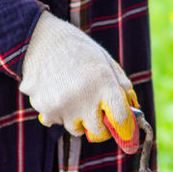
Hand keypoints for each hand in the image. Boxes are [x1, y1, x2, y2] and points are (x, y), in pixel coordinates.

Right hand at [19, 12, 140, 153]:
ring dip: (77, 118)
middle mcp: (84, 98)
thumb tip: (134, 109)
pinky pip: (55, 122)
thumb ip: (122, 86)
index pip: (121, 121)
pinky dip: (57, 112)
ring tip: (71, 94)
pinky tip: (54, 91)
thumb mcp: (105, 60)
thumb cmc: (77, 49)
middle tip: (96, 111)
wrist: (39, 38)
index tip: (124, 129)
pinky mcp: (44, 109)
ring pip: (76, 129)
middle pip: (99, 133)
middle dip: (100, 125)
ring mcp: (62, 106)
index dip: (125, 127)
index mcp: (104, 83)